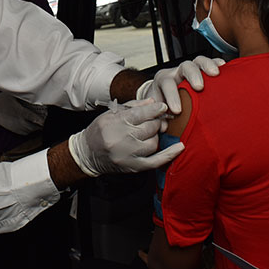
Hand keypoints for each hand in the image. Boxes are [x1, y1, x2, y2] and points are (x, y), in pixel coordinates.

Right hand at [0, 93, 47, 134]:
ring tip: (39, 123)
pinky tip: (31, 126)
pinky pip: (24, 133)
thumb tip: (34, 93)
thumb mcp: (13, 94)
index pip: (34, 118)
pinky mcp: (12, 129)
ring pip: (29, 131)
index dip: (41, 120)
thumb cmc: (1, 99)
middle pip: (33, 126)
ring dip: (35, 128)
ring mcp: (15, 127)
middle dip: (40, 124)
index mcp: (20, 112)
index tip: (45, 118)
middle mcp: (18, 121)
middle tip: (44, 119)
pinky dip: (29, 131)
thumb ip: (23, 96)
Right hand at [68, 98, 183, 176]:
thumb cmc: (100, 130)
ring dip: (155, 136)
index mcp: (114, 123)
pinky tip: (180, 147)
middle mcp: (121, 139)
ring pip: (154, 142)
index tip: (162, 106)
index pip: (141, 113)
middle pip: (150, 128)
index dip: (155, 109)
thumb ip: (134, 106)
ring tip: (149, 133)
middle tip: (155, 121)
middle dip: (155, 122)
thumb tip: (154, 102)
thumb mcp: (112, 113)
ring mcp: (128, 155)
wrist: (88, 153)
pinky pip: (156, 161)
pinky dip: (170, 154)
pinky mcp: (133, 167)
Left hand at [136, 56, 224, 112]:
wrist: (163, 97)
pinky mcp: (202, 71)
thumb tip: (164, 127)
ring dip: (207, 66)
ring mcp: (190, 70)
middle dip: (192, 75)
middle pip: (185, 66)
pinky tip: (225, 68)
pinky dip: (217, 64)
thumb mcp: (156, 111)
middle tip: (199, 87)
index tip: (177, 110)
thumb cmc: (161, 106)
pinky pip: (211, 63)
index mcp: (163, 81)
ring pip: (198, 62)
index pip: (167, 84)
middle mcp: (177, 72)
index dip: (172, 96)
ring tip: (215, 73)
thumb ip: (158, 118)